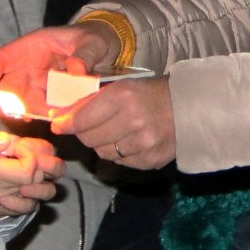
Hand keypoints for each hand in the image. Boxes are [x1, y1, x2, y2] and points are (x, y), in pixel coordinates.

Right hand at [0, 23, 119, 115]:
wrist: (110, 49)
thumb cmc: (97, 39)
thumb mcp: (94, 43)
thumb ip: (86, 54)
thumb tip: (76, 69)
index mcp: (32, 47)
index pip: (0, 59)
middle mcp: (29, 66)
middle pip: (8, 87)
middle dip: (9, 103)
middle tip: (21, 116)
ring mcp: (38, 82)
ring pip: (23, 101)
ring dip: (31, 113)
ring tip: (49, 118)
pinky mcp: (50, 96)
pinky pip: (41, 108)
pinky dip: (46, 115)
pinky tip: (58, 121)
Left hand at [54, 76, 176, 169]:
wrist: (190, 108)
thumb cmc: (152, 93)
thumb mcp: (122, 87)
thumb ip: (90, 102)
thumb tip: (59, 119)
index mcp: (124, 97)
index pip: (82, 119)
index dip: (66, 123)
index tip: (59, 124)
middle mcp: (134, 121)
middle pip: (89, 139)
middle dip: (85, 133)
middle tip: (90, 126)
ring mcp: (144, 144)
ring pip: (103, 153)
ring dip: (103, 144)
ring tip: (115, 132)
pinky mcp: (150, 160)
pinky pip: (121, 162)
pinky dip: (120, 154)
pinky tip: (130, 141)